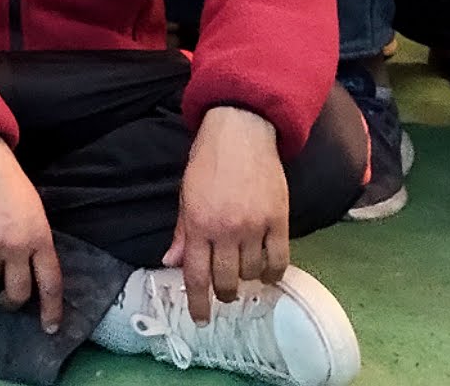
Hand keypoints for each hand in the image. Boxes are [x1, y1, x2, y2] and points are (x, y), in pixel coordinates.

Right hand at [0, 135, 62, 332]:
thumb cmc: (6, 180)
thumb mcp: (33, 209)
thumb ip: (34, 240)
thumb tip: (29, 272)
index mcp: (39, 236)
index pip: (50, 282)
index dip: (51, 309)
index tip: (50, 328)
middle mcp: (15, 245)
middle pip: (17, 292)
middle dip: (11, 299)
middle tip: (6, 297)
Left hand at [168, 106, 287, 320]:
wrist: (241, 130)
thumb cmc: (208, 161)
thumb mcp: (186, 194)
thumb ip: (182, 232)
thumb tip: (170, 263)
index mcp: (197, 223)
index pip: (195, 275)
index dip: (197, 303)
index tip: (200, 319)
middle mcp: (225, 229)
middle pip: (225, 280)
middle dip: (224, 293)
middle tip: (226, 292)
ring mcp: (254, 226)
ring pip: (252, 273)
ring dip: (248, 280)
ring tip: (245, 274)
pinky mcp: (278, 220)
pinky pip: (279, 259)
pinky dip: (273, 273)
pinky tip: (268, 274)